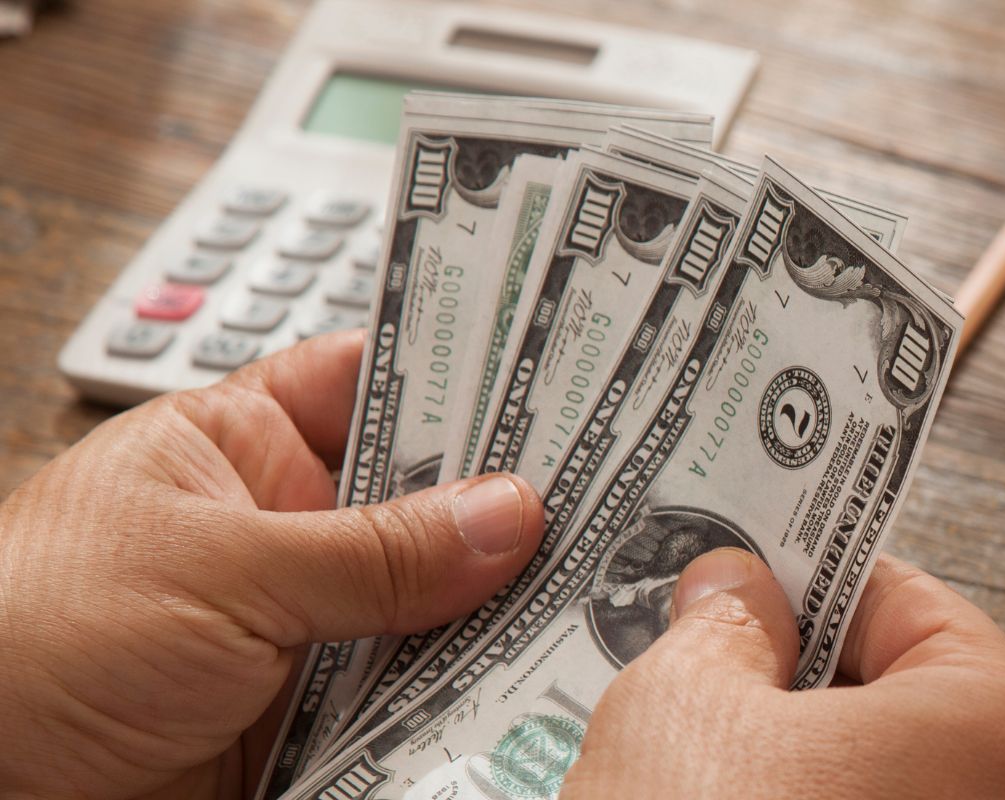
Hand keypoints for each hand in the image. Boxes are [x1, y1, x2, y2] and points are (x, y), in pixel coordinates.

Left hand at [0, 331, 543, 799]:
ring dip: (492, 598)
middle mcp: (289, 521)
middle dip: (502, 497)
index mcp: (246, 442)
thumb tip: (506, 515)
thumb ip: (372, 552)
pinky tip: (527, 669)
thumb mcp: (219, 570)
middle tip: (604, 491)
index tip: (560, 376)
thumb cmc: (37, 636)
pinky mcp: (317, 701)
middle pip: (421, 493)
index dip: (463, 374)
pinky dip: (464, 681)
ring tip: (591, 579)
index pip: (376, 379)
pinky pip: (411, 681)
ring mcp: (308, 613)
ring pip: (429, 593)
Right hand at [562, 549, 1004, 798]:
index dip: (807, 570)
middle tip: (700, 635)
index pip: (901, 596)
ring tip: (688, 723)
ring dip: (780, 743)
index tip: (745, 561)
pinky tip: (708, 799)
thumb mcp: (684, 701)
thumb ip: (720, 620)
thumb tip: (734, 586)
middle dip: (786, 662)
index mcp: (999, 725)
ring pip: (869, 771)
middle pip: (893, 688)